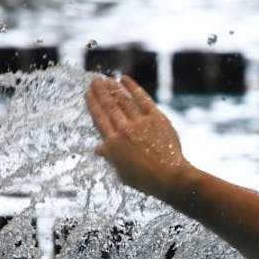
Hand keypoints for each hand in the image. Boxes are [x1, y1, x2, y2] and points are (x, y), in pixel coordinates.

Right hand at [85, 76, 191, 197]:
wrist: (170, 177)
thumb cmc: (146, 180)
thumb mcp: (122, 172)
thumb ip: (110, 157)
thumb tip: (98, 149)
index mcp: (113, 143)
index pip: (99, 118)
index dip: (92, 104)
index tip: (88, 94)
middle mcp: (124, 130)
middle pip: (109, 106)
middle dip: (100, 91)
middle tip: (95, 80)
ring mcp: (140, 123)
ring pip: (123, 101)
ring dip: (114, 88)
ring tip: (107, 80)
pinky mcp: (157, 119)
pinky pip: (143, 99)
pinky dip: (133, 88)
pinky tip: (125, 79)